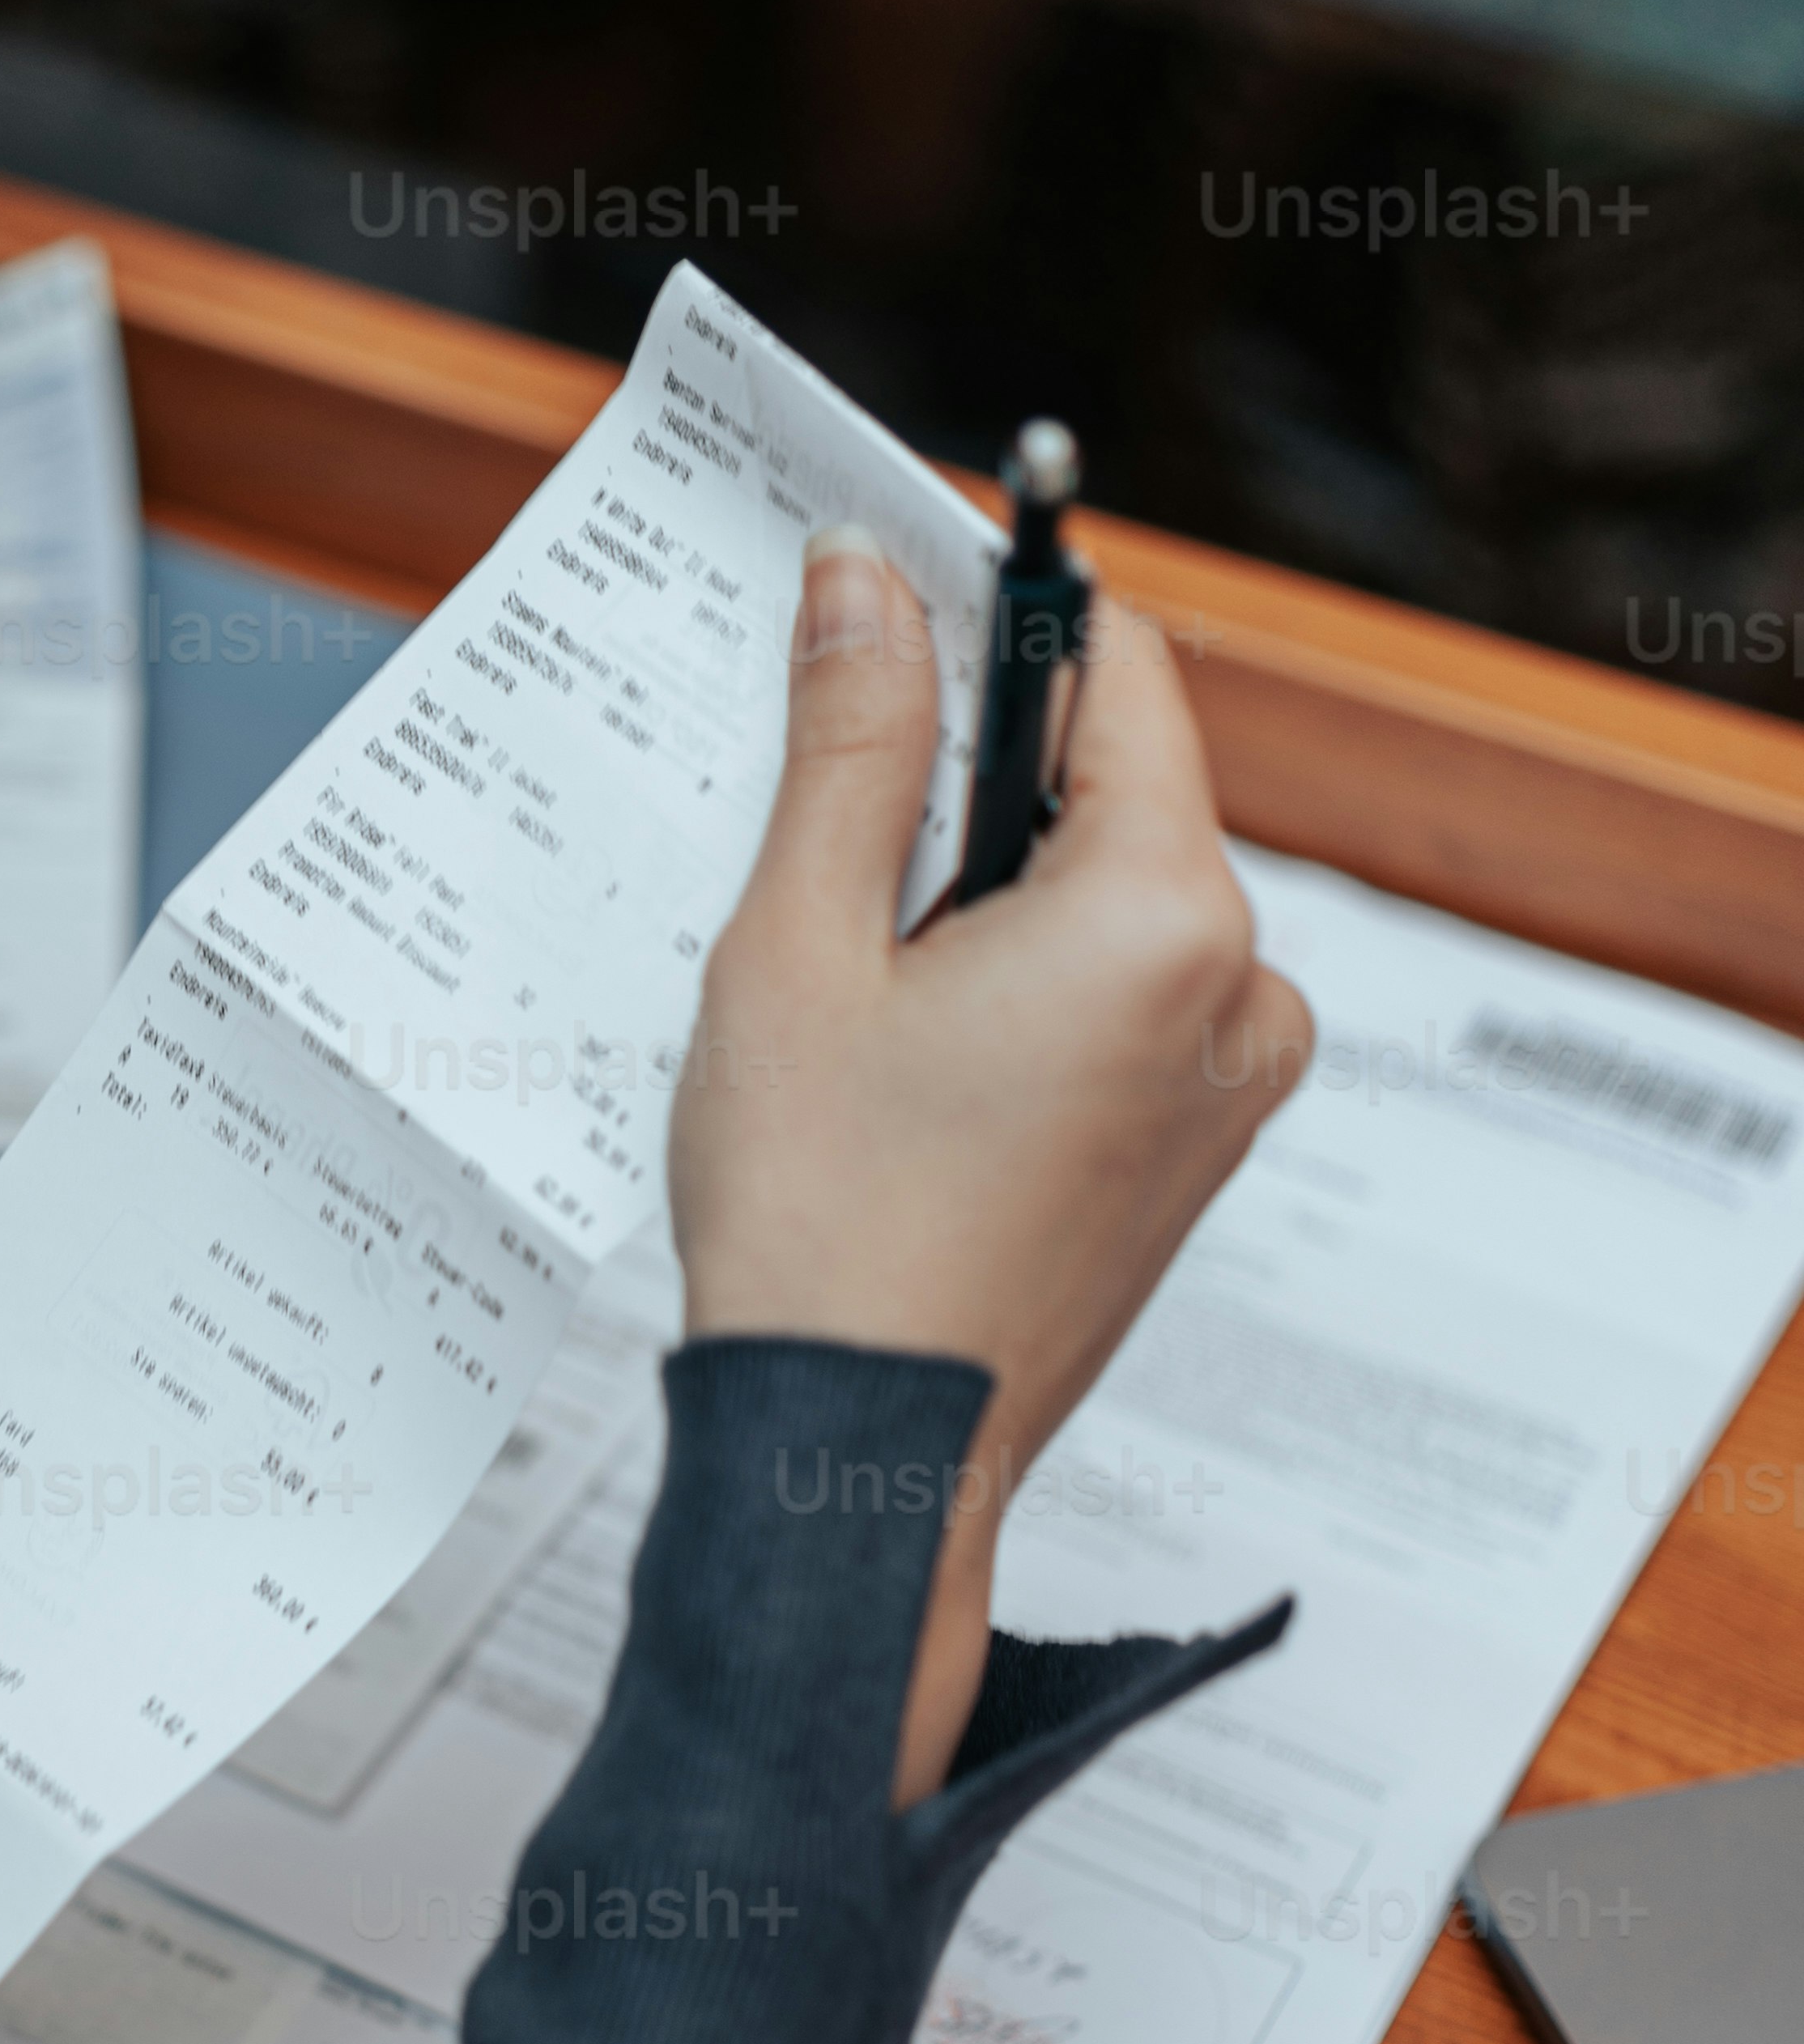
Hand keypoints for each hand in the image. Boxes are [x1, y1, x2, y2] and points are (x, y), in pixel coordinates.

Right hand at [669, 527, 1312, 1802]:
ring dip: (981, 894)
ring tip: (848, 985)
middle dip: (966, 777)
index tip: (890, 578)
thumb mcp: (801, 946)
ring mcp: (1231, 1080)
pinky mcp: (1194, 1149)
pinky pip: (1113, 1001)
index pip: (1112, 668)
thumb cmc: (824, 1228)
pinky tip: (898, 1056)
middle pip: (1107, 785)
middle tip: (817, 824)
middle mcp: (1242, 987)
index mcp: (1168, 914)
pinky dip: (1013, 986)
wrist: (857, 1465)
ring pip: (1102, 898)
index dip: (997, 606)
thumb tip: (866, 579)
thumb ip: (852, 743)